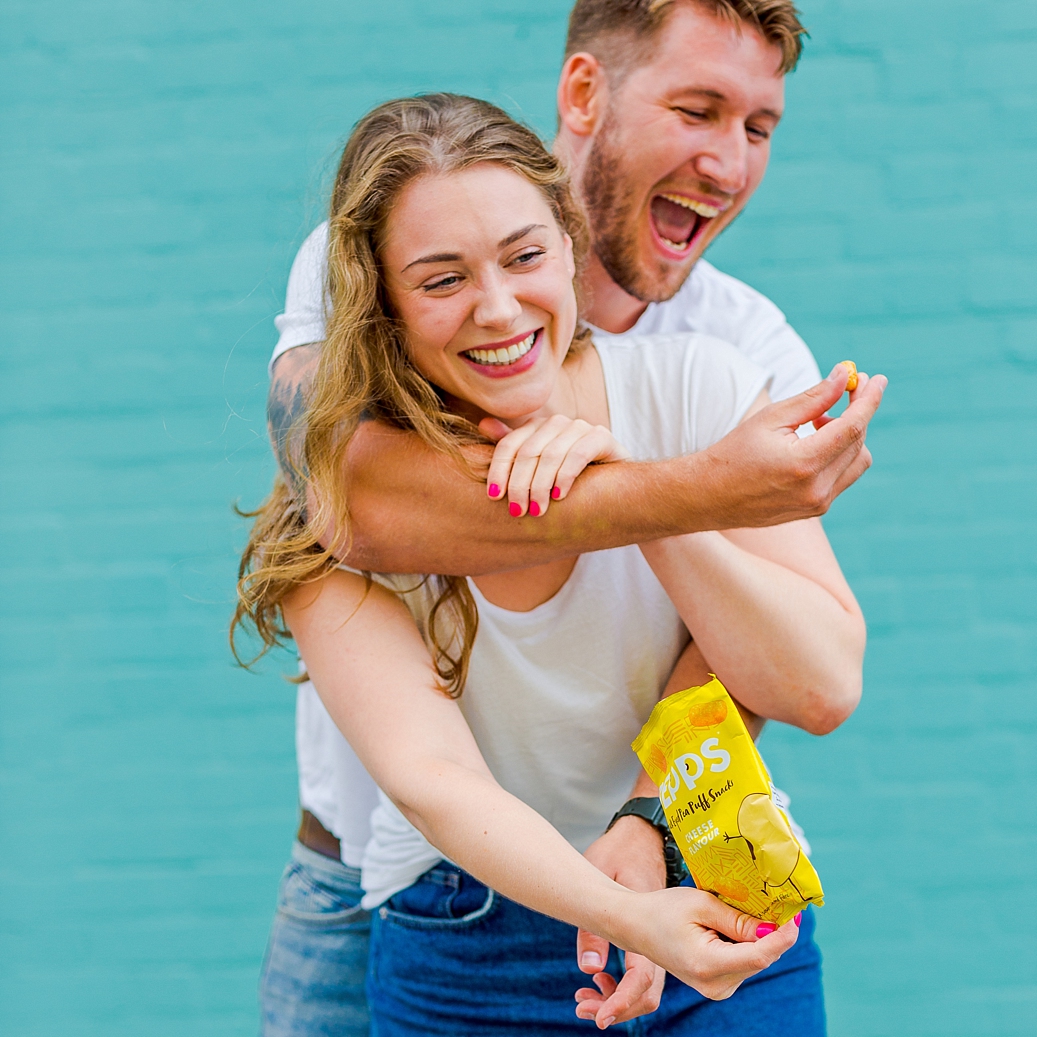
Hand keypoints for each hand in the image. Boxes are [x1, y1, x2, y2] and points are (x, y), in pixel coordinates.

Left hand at [478, 414, 629, 517]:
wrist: (616, 487)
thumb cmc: (571, 480)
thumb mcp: (539, 469)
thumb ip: (514, 448)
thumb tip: (483, 424)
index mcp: (536, 427)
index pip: (509, 445)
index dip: (498, 470)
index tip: (494, 496)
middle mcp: (556, 423)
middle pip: (528, 452)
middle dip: (520, 484)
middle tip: (518, 511)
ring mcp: (580, 427)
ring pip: (551, 455)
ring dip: (541, 486)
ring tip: (538, 510)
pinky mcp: (601, 436)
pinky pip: (578, 454)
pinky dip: (565, 476)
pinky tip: (560, 496)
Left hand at [573, 817, 666, 1028]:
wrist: (645, 832)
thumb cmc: (620, 848)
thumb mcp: (599, 875)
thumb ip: (593, 925)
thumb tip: (591, 969)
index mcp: (649, 921)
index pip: (643, 977)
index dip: (624, 1002)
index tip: (601, 1019)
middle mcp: (662, 936)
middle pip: (648, 991)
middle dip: (618, 1008)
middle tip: (582, 1008)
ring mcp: (662, 938)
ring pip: (648, 986)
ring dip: (620, 999)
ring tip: (584, 998)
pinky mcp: (658, 937)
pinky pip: (647, 972)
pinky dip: (625, 984)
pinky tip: (600, 978)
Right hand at [616, 887, 799, 1002]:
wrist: (636, 927)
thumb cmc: (663, 910)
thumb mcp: (701, 904)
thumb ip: (737, 919)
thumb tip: (772, 928)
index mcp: (708, 965)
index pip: (760, 956)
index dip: (783, 936)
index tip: (796, 914)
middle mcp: (715, 985)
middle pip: (760, 958)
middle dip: (771, 931)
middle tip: (778, 900)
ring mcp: (717, 989)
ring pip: (754, 960)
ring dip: (758, 936)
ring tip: (748, 908)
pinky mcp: (718, 985)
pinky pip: (743, 962)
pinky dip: (746, 943)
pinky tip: (736, 923)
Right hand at [698, 363, 886, 527]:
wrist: (708, 497)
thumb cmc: (734, 453)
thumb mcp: (770, 419)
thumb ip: (812, 399)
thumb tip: (842, 376)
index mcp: (804, 463)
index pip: (852, 427)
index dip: (868, 400)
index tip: (876, 378)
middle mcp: (816, 489)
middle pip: (858, 442)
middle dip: (858, 412)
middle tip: (845, 388)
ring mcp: (818, 504)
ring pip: (857, 461)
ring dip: (848, 435)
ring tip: (818, 422)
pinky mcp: (816, 510)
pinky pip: (843, 477)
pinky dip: (838, 454)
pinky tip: (813, 442)